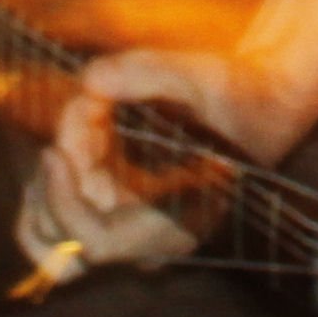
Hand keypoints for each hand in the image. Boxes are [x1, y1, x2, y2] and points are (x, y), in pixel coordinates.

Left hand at [26, 46, 301, 282]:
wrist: (261, 101)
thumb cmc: (238, 95)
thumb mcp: (200, 76)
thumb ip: (146, 74)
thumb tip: (91, 80)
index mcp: (174, 226)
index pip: (96, 241)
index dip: (65, 203)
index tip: (56, 151)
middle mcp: (147, 239)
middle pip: (66, 234)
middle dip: (59, 169)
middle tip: (84, 108)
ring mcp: (128, 225)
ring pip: (57, 222)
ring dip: (59, 162)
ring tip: (92, 106)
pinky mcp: (116, 206)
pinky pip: (67, 200)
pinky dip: (66, 158)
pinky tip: (91, 116)